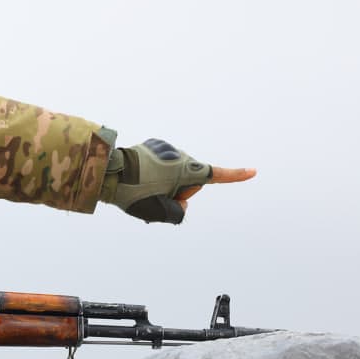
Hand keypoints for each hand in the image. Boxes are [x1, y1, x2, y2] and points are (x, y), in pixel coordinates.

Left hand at [102, 138, 255, 223]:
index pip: (217, 175)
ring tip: (141, 187)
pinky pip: (160, 165)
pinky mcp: (152, 146)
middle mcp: (180, 156)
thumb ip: (179, 212)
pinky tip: (138, 176)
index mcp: (187, 170)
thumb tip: (181, 202)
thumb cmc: (133, 193)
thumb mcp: (159, 212)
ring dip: (163, 182)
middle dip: (177, 191)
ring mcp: (165, 148)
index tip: (253, 172)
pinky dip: (154, 173)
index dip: (236, 176)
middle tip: (154, 197)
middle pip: (189, 181)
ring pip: (173, 173)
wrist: (106, 172)